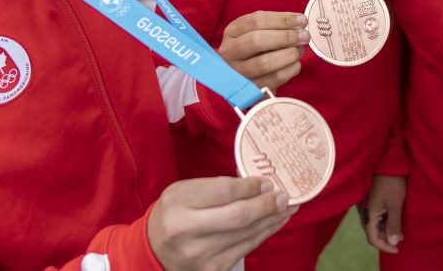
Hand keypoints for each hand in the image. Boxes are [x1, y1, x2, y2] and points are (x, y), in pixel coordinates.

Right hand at [147, 176, 295, 270]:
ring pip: (247, 233)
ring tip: (288, 207)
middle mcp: (187, 230)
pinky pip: (246, 248)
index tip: (267, 182)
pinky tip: (275, 222)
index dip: (250, 187)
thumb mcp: (185, 190)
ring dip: (272, 219)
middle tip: (285, 195)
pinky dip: (264, 234)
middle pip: (239, 216)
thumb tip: (258, 184)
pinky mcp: (212, 269)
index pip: (224, 192)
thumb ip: (217, 186)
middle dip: (267, 205)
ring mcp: (200, 254)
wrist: (154, 249)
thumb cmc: (175, 213)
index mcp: (178, 203)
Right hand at [218, 11, 308, 91]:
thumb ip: (276, 25)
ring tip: (300, 50)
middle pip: (257, 41)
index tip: (301, 20)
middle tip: (304, 36)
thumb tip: (300, 23)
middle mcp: (230, 52)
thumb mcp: (258, 31)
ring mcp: (239, 72)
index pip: (256, 21)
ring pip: (264, 63)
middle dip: (285, 37)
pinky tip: (295, 63)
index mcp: (232, 32)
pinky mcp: (251, 88)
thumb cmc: (255, 48)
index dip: (282, 19)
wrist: (243, 77)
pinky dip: (290, 69)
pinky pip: (274, 79)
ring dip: (289, 54)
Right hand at [361, 174, 405, 253]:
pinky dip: (384, 222)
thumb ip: (394, 224)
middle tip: (401, 240)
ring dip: (385, 230)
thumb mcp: (395, 204)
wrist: (385, 161)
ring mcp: (365, 206)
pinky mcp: (368, 200)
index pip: (373, 238)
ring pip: (373, 225)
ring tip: (400, 231)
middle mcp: (363, 212)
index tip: (397, 249)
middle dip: (386, 239)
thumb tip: (394, 242)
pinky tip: (393, 220)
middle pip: (372, 232)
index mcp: (368, 215)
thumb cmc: (391, 181)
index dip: (385, 246)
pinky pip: (374, 216)